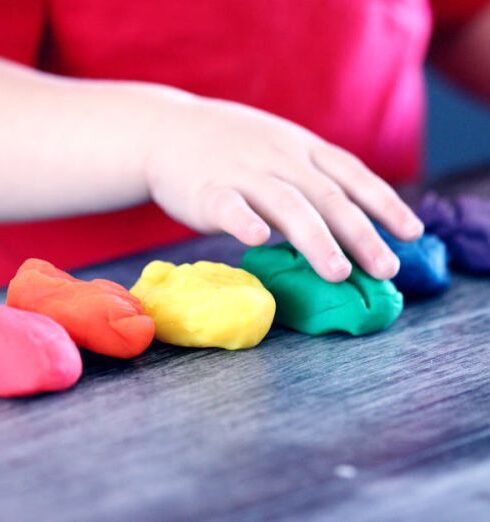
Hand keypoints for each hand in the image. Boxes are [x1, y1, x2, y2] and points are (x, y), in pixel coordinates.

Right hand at [146, 96, 423, 281]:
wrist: (167, 129)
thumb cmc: (231, 147)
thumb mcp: (279, 147)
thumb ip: (309, 177)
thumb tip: (347, 220)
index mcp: (301, 148)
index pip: (352, 174)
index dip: (385, 203)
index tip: (413, 233)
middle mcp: (279, 157)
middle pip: (328, 196)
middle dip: (361, 233)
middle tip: (387, 269)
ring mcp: (243, 171)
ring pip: (287, 204)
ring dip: (316, 239)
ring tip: (339, 273)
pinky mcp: (206, 189)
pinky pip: (228, 205)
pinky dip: (244, 221)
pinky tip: (259, 239)